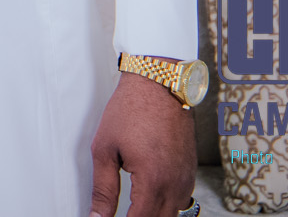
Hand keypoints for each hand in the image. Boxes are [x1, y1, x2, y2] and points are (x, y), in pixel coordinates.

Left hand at [89, 68, 196, 216]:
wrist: (159, 84)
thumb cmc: (130, 110)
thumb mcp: (105, 149)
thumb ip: (103, 189)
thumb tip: (97, 216)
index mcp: (154, 180)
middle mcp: (176, 184)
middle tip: (116, 214)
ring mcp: (187, 179)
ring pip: (172, 214)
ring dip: (152, 214)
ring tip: (131, 208)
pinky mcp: (190, 172)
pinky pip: (180, 201)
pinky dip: (165, 206)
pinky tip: (148, 199)